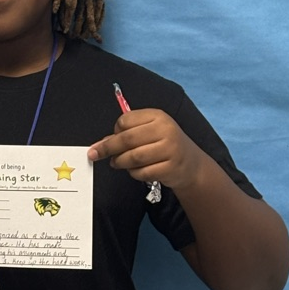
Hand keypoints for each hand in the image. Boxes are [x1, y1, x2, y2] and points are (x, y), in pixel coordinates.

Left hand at [87, 108, 205, 192]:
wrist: (191, 164)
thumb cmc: (164, 145)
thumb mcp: (149, 133)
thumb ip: (126, 135)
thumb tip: (100, 145)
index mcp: (157, 116)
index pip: (126, 120)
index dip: (114, 131)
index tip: (110, 138)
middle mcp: (165, 130)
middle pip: (127, 139)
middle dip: (108, 148)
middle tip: (97, 154)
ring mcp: (170, 149)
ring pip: (134, 157)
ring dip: (120, 162)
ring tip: (117, 163)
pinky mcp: (171, 168)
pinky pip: (143, 172)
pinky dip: (134, 173)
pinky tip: (135, 171)